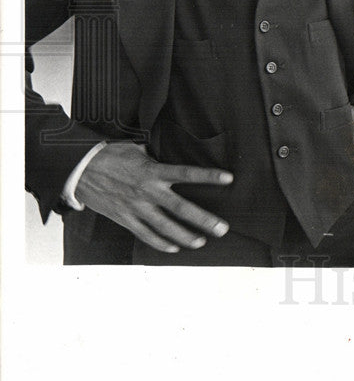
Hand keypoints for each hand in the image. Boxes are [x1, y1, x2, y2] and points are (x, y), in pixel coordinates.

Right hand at [75, 142, 232, 253]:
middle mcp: (147, 191)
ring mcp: (136, 207)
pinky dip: (160, 242)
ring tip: (202, 242)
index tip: (228, 179)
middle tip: (222, 228)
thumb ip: (155, 159)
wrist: (80, 169)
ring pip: (165, 227)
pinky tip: (174, 247)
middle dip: (203, 219)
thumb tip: (168, 161)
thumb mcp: (136, 151)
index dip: (208, 176)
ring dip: (185, 236)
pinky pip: (145, 235)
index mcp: (153, 171)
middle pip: (181, 208)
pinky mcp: (124, 219)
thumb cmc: (110, 156)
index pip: (187, 173)